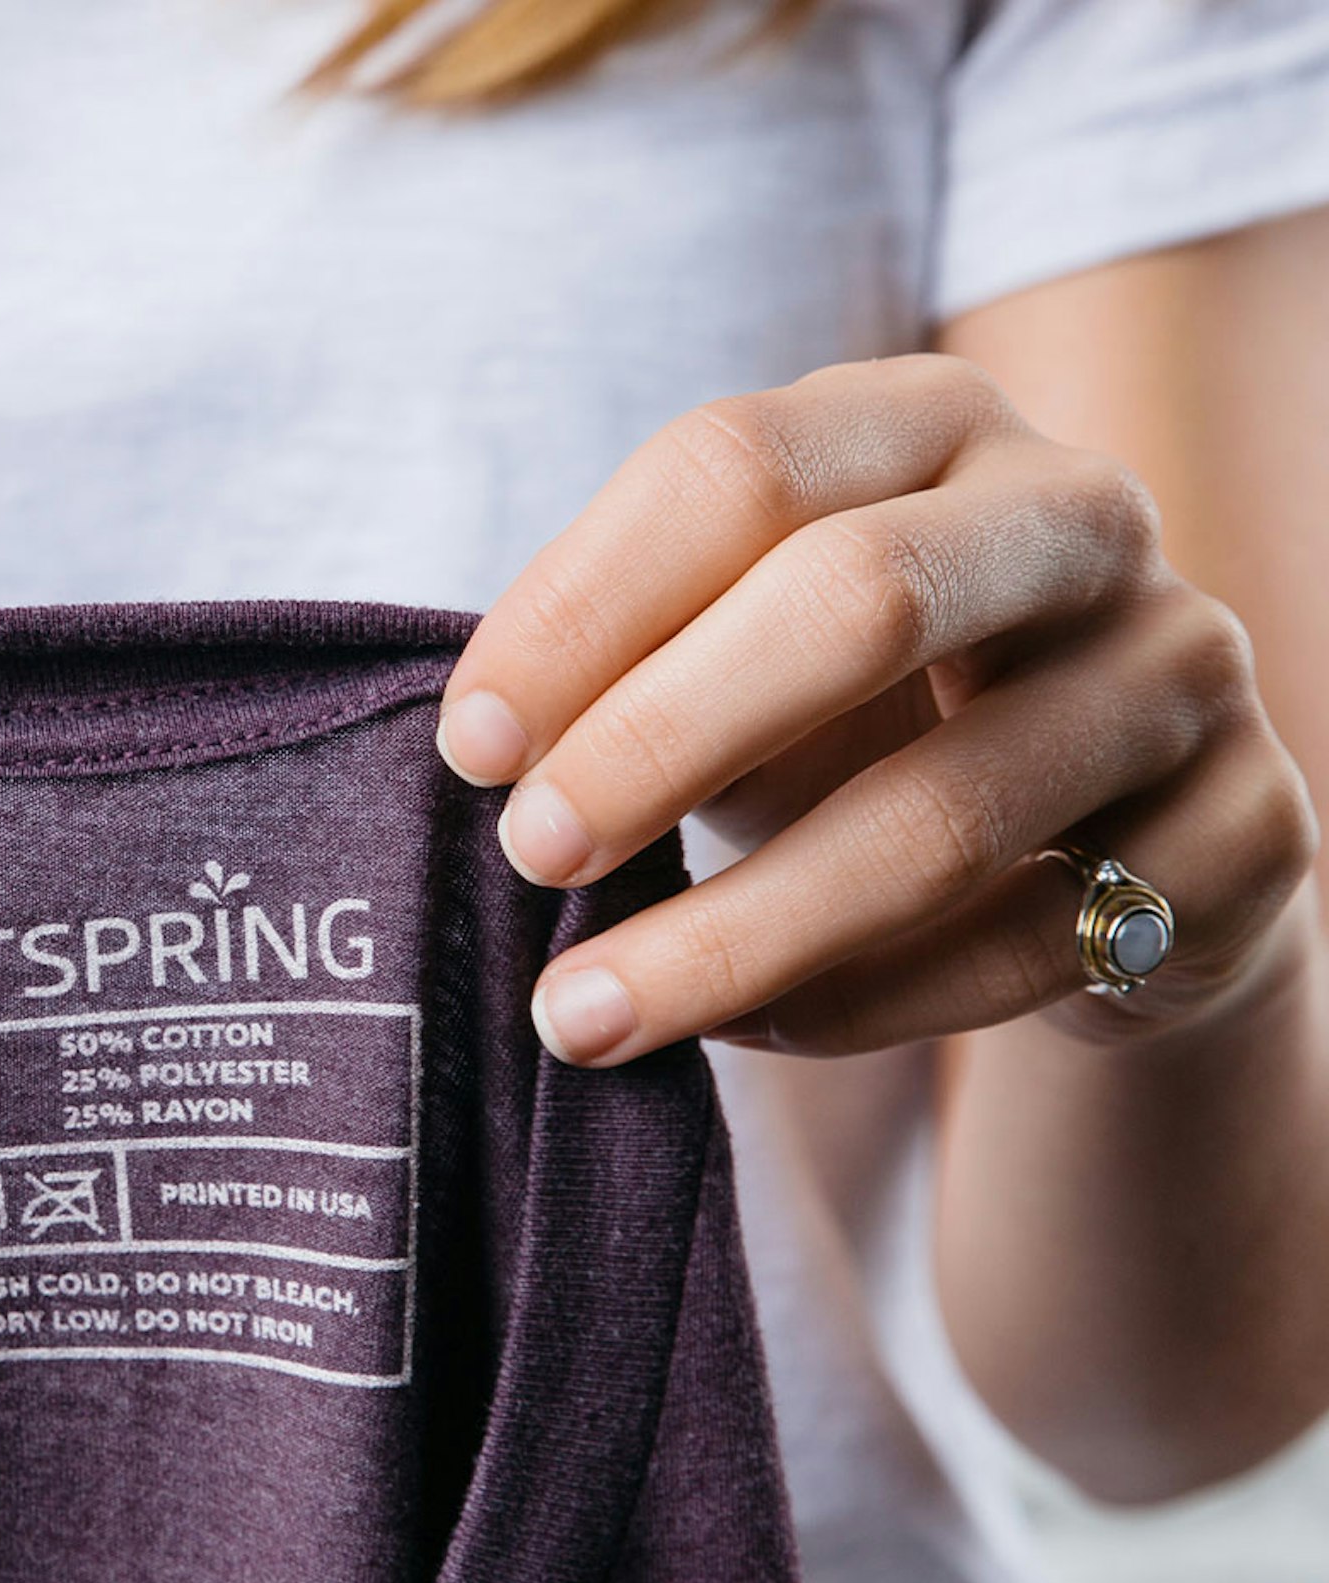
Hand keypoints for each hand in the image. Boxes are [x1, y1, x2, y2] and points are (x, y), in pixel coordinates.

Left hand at [435, 353, 1320, 1067]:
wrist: (1104, 841)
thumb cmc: (863, 721)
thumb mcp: (744, 655)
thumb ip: (638, 666)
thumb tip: (489, 751)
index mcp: (927, 420)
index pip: (736, 466)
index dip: (582, 609)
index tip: (466, 745)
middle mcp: (1075, 514)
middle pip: (857, 599)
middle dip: (660, 740)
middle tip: (526, 857)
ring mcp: (1180, 668)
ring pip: (943, 814)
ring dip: (735, 932)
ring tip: (581, 1015)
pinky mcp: (1245, 832)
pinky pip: (1025, 946)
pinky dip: (857, 1005)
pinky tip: (740, 1032)